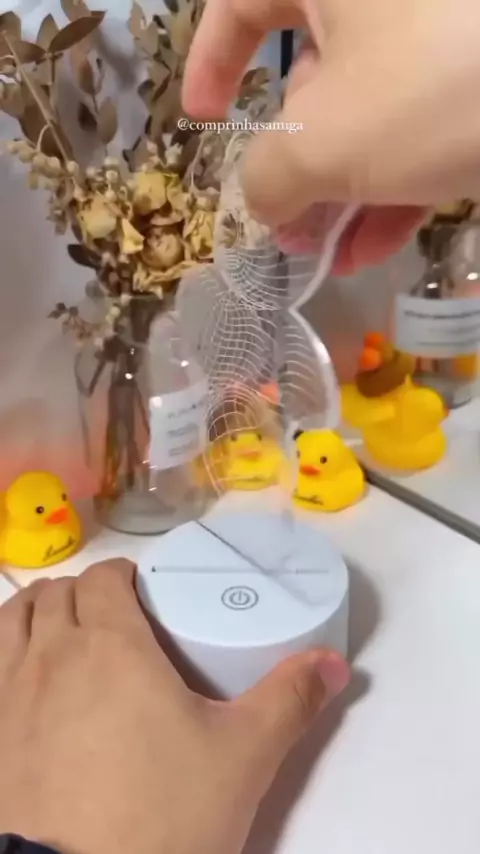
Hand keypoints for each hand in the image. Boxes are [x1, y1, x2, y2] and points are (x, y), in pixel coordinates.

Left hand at [0, 560, 348, 853]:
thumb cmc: (163, 813)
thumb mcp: (242, 757)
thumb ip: (289, 701)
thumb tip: (334, 663)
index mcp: (111, 645)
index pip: (104, 578)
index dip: (123, 577)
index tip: (144, 595)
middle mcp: (51, 656)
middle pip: (58, 594)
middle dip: (86, 593)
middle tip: (116, 618)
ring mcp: (9, 694)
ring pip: (15, 621)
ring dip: (40, 613)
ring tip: (67, 635)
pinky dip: (9, 654)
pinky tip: (31, 685)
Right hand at [183, 0, 479, 271]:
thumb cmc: (433, 87)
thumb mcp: (325, 142)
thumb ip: (266, 176)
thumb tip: (261, 200)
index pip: (243, 0)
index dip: (211, 62)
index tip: (202, 120)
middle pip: (315, 71)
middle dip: (296, 160)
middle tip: (288, 224)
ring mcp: (441, 28)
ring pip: (373, 106)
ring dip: (344, 187)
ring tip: (328, 253)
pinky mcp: (478, 75)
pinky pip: (424, 121)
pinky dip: (397, 179)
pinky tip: (377, 244)